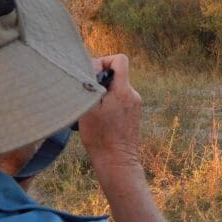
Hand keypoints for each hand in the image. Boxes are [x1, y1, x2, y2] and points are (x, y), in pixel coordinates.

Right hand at [78, 54, 141, 176]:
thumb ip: (90, 85)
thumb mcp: (88, 108)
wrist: (117, 162)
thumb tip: (90, 68)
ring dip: (102, 94)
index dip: (104, 61)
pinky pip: (119, 100)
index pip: (120, 60)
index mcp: (124, 90)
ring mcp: (135, 105)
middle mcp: (133, 95)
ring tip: (91, 109)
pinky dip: (107, 104)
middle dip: (100, 80)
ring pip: (116, 89)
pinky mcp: (133, 115)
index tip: (92, 75)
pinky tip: (98, 118)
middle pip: (116, 74)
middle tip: (86, 95)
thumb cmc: (100, 137)